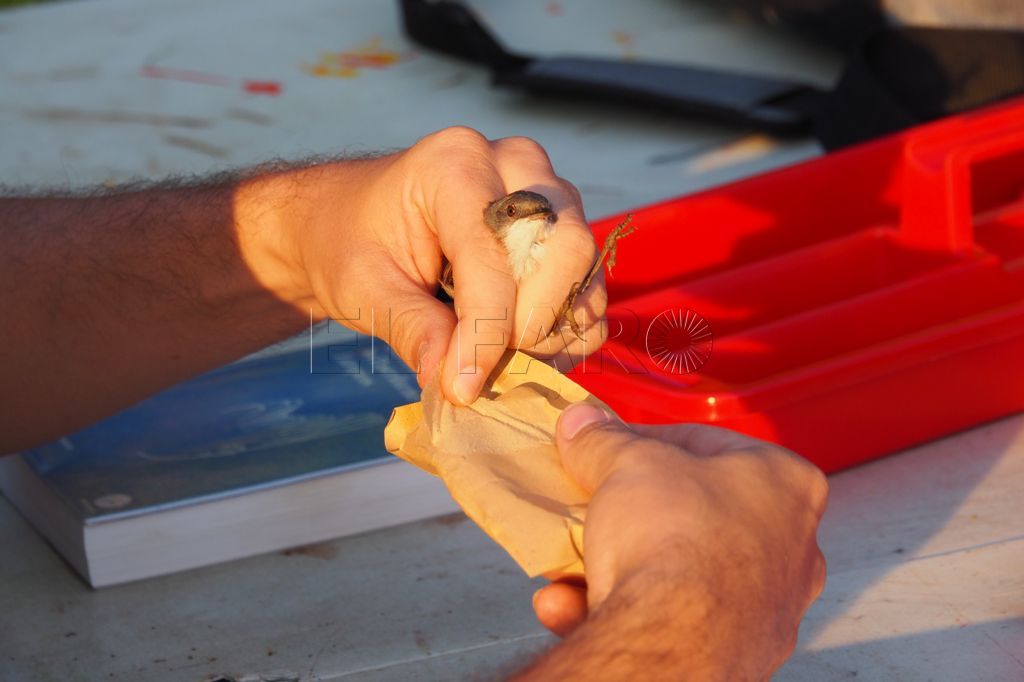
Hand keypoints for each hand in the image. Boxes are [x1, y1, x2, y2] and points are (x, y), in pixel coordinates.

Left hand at [262, 127, 604, 402]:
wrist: (353, 221)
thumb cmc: (351, 244)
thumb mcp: (363, 287)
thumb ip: (411, 328)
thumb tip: (456, 385)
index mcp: (456, 164)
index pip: (492, 254)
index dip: (485, 330)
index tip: (463, 388)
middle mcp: (516, 165)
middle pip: (566, 248)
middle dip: (533, 322)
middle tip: (489, 365)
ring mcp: (549, 194)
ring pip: (584, 271)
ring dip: (551, 332)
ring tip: (497, 361)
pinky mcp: (563, 231)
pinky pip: (589, 290)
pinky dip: (565, 333)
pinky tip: (517, 351)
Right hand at [529, 405, 826, 678]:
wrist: (671, 643)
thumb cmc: (675, 537)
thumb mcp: (627, 464)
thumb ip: (604, 440)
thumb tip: (583, 424)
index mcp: (787, 484)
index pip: (707, 443)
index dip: (645, 440)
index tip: (606, 447)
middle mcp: (792, 548)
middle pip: (691, 512)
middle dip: (631, 511)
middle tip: (591, 503)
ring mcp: (767, 608)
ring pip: (677, 571)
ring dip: (614, 564)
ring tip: (570, 565)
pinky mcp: (735, 655)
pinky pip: (669, 620)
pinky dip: (618, 609)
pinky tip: (571, 606)